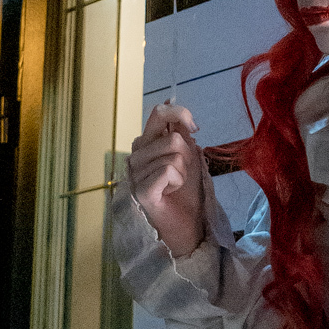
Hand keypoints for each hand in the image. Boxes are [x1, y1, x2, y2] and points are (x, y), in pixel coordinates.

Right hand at [128, 102, 206, 257]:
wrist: (189, 227)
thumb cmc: (187, 194)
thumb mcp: (188, 156)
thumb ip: (179, 132)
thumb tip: (170, 101)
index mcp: (145, 145)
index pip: (159, 113)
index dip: (180, 114)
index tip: (194, 128)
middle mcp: (136, 156)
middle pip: (172, 137)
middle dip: (187, 155)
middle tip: (182, 173)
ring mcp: (135, 174)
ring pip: (173, 155)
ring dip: (184, 172)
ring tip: (174, 186)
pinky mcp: (141, 190)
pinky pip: (168, 170)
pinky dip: (178, 181)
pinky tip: (170, 193)